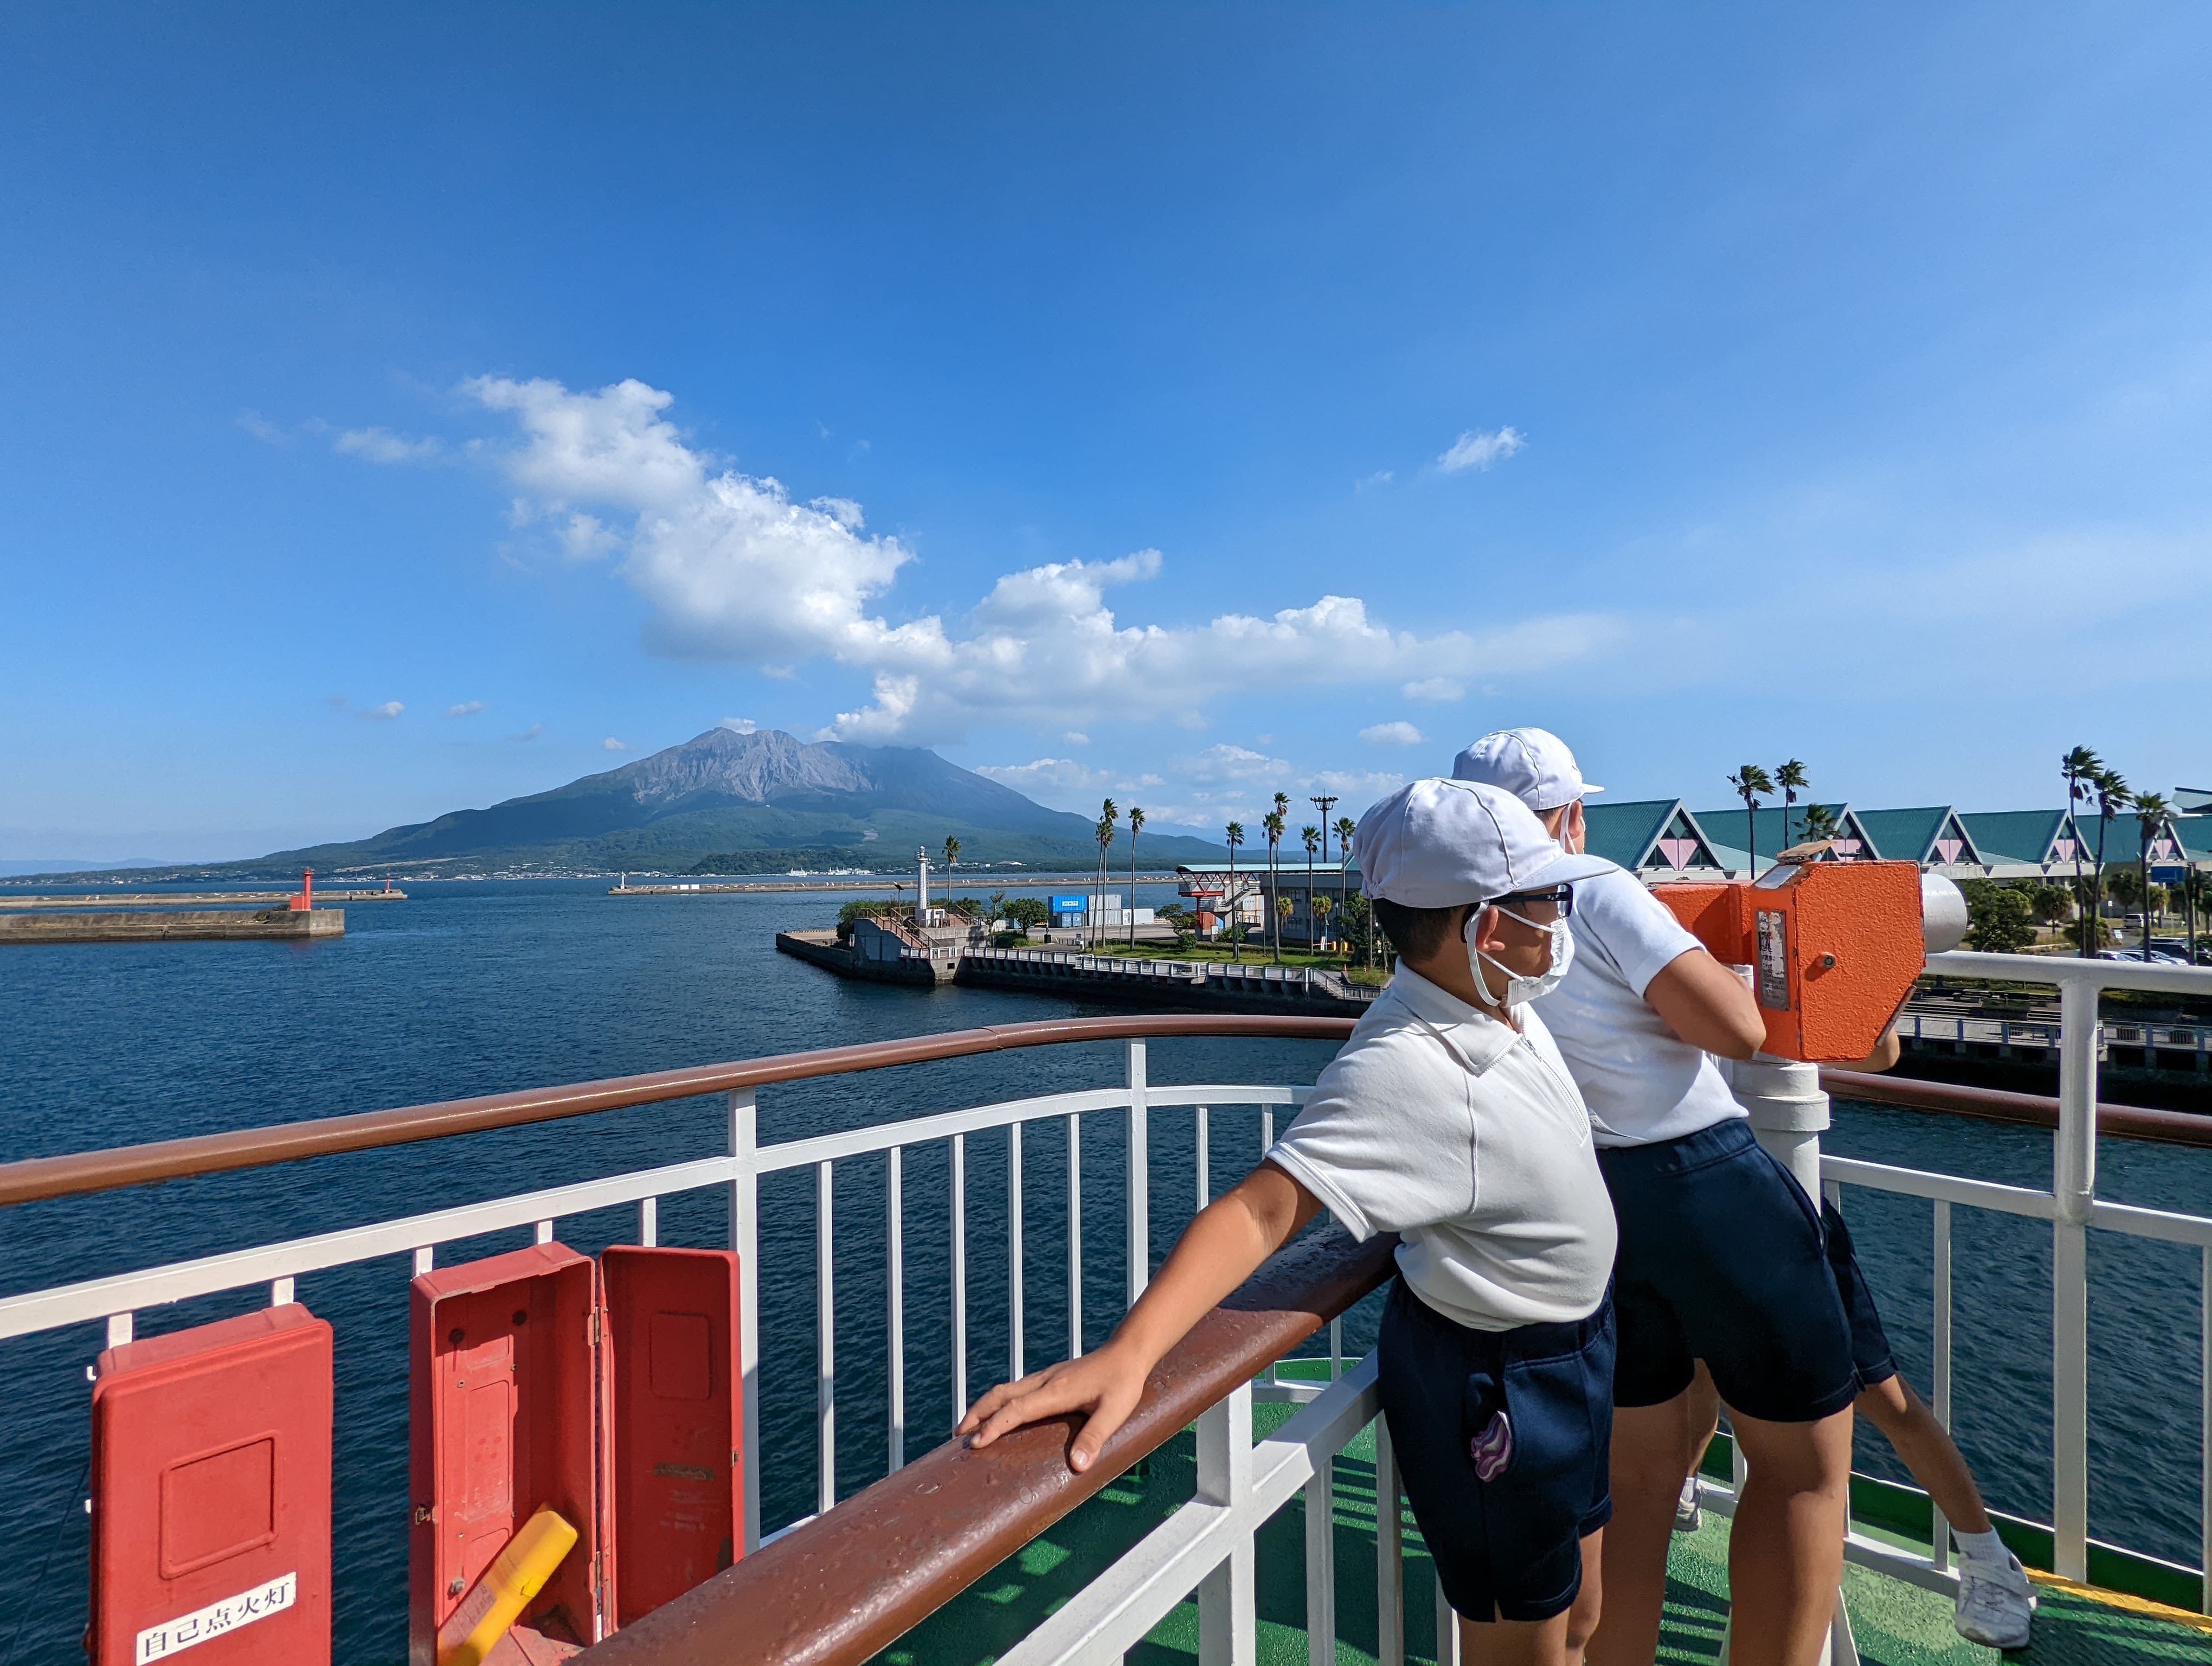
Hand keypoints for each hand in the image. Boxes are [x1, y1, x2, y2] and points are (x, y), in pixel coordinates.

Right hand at [956, 1343, 1150, 1472]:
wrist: (1127, 1352)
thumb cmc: (1123, 1383)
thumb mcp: (1115, 1412)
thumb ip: (1095, 1437)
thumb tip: (1077, 1466)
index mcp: (1056, 1391)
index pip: (1017, 1409)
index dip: (995, 1425)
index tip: (976, 1443)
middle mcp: (1044, 1381)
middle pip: (1000, 1395)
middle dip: (977, 1414)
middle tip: (958, 1436)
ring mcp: (1045, 1377)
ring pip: (1005, 1389)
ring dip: (984, 1406)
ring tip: (968, 1427)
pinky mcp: (1049, 1378)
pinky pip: (1015, 1388)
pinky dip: (998, 1401)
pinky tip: (999, 1413)